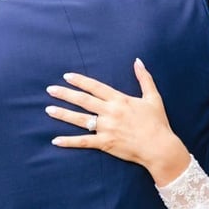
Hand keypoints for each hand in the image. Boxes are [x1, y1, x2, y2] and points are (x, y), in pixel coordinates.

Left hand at [45, 58, 189, 185]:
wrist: (160, 147)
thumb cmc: (157, 122)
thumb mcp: (153, 97)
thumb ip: (144, 78)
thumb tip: (138, 61)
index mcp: (120, 99)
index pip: (95, 87)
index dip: (80, 81)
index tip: (67, 76)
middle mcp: (110, 112)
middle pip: (83, 100)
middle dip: (66, 94)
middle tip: (50, 89)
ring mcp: (106, 128)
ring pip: (80, 119)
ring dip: (63, 114)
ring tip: (49, 109)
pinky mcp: (105, 143)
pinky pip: (84, 142)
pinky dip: (69, 141)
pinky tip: (56, 140)